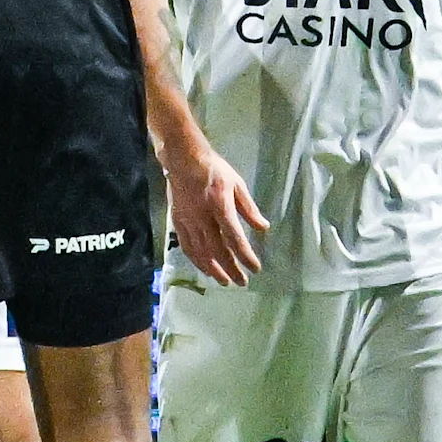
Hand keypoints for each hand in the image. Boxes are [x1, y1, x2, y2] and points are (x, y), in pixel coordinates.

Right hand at [155, 127, 265, 287]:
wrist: (183, 159)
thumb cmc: (214, 169)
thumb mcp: (237, 184)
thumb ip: (249, 208)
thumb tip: (263, 228)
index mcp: (220, 205)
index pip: (234, 237)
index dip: (245, 255)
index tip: (255, 268)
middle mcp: (202, 217)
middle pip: (217, 250)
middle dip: (231, 268)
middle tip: (242, 282)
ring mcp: (188, 221)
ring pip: (201, 252)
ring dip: (214, 269)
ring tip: (224, 281)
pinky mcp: (178, 222)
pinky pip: (187, 246)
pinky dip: (196, 260)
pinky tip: (204, 268)